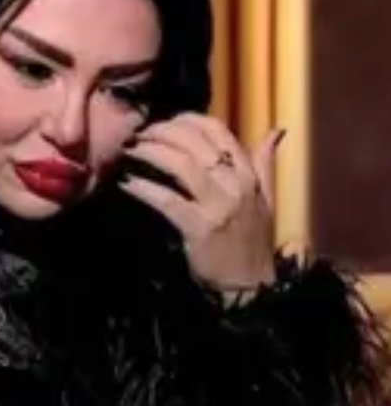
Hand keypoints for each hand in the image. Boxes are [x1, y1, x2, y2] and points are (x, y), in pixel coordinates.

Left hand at [117, 113, 285, 299]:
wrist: (250, 285)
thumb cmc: (251, 240)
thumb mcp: (265, 198)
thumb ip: (265, 163)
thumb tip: (277, 130)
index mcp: (249, 174)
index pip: (219, 130)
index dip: (188, 120)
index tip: (164, 120)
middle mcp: (236, 185)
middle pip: (195, 143)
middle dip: (162, 132)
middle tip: (139, 134)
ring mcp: (219, 206)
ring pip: (182, 165)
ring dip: (151, 153)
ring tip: (130, 151)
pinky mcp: (199, 227)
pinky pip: (168, 200)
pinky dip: (144, 189)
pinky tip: (127, 183)